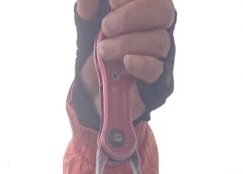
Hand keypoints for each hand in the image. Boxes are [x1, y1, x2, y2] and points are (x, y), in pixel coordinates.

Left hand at [78, 0, 175, 119]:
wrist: (94, 90)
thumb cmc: (99, 51)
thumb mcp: (89, 26)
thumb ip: (89, 10)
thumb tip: (85, 3)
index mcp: (145, 8)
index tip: (111, 2)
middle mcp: (157, 27)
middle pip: (163, 11)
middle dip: (133, 15)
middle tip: (107, 26)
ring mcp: (160, 53)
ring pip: (158, 40)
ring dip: (128, 43)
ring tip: (104, 50)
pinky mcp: (156, 78)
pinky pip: (156, 68)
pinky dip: (141, 63)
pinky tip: (126, 62)